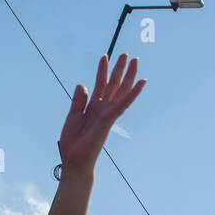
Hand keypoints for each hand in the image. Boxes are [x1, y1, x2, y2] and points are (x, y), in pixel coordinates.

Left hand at [58, 54, 145, 176]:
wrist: (74, 160)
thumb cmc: (73, 142)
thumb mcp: (72, 116)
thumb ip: (78, 100)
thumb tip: (82, 84)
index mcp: (93, 108)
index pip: (100, 84)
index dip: (102, 70)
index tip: (104, 56)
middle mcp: (103, 109)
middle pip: (113, 85)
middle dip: (118, 69)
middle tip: (125, 54)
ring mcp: (108, 113)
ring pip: (121, 91)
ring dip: (128, 75)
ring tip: (134, 60)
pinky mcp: (109, 119)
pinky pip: (123, 103)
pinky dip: (133, 93)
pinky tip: (142, 82)